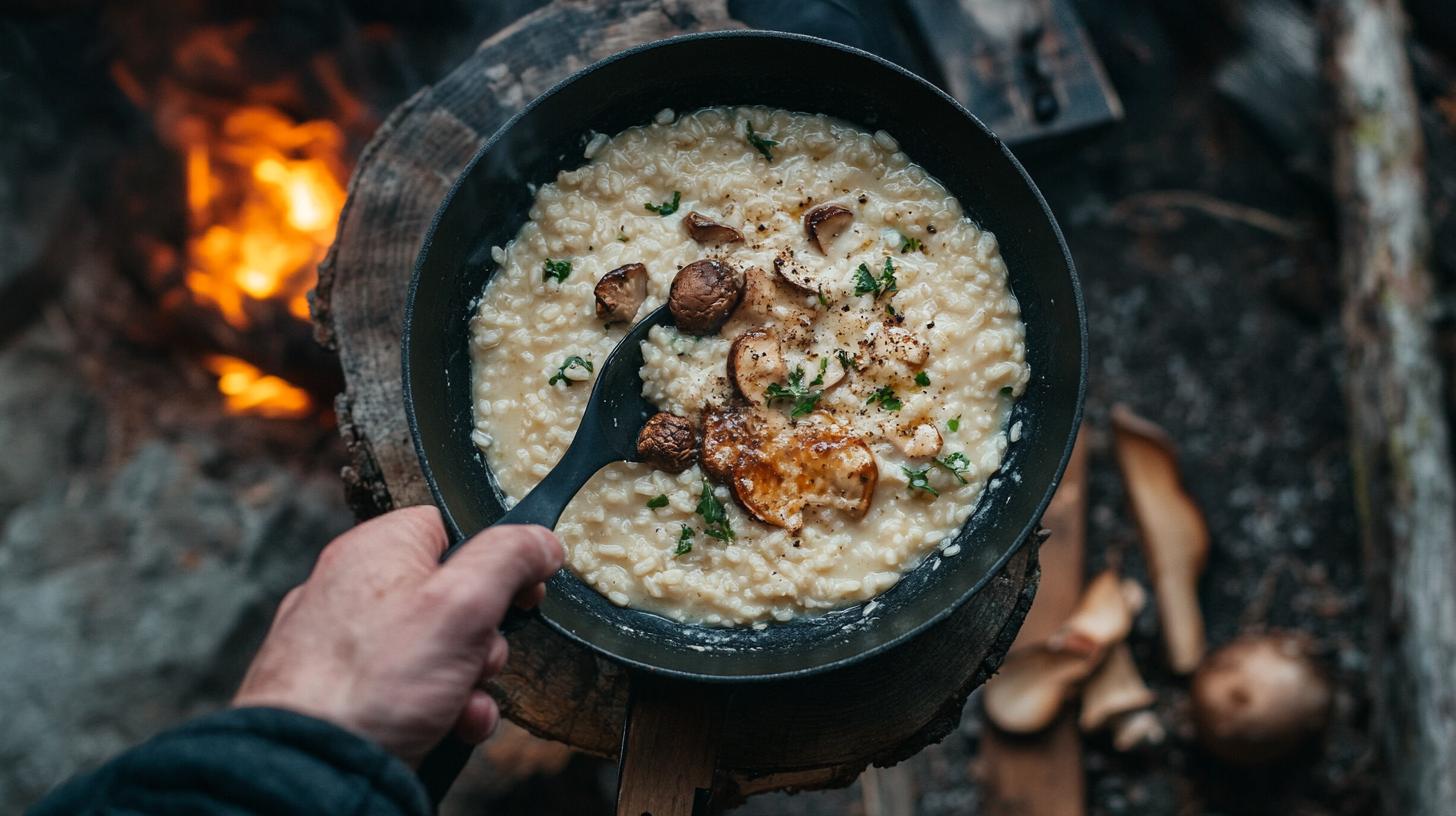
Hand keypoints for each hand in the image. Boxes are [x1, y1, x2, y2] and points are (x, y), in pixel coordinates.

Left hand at [232, 506, 562, 765]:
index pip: (452, 528)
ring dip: (469, 681)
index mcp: (377, 548)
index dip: (498, 557)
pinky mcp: (349, 693)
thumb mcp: (463, 603)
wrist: (311, 768)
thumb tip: (541, 540)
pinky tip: (445, 725)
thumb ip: (509, 559)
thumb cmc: (374, 681)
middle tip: (479, 658)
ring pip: (438, 650)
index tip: (524, 590)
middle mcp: (355, 589)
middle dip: (484, 637)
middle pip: (453, 595)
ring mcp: (348, 645)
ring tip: (459, 704)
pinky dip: (441, 708)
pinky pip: (411, 688)